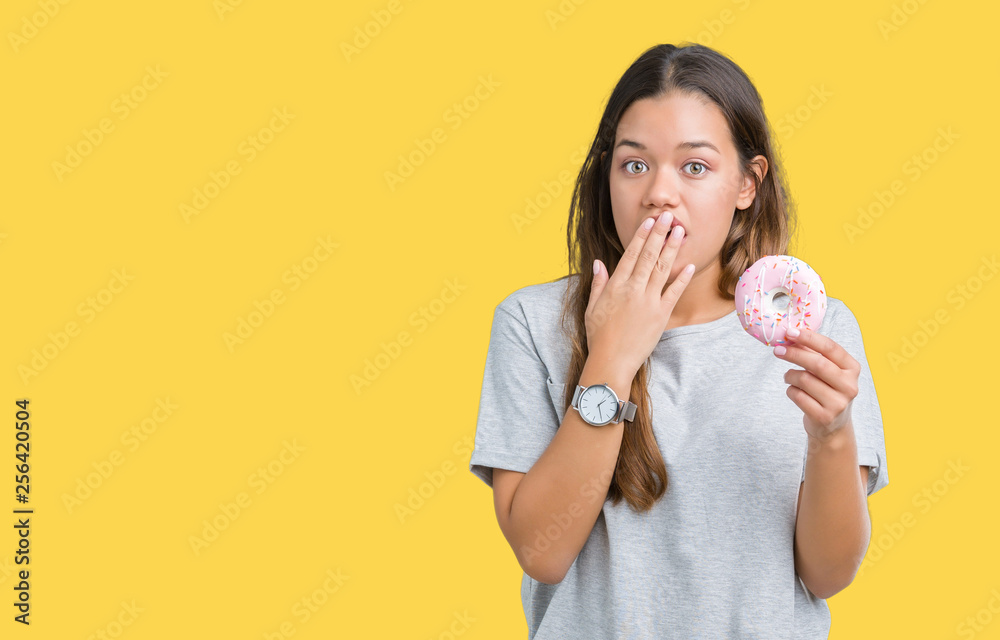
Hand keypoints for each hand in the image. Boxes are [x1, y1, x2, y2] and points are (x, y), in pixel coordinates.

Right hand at [586, 211, 695, 381]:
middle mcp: (633, 289)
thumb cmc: (599, 336)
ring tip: (680, 232)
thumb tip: (598, 263)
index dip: (641, 236)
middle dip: (659, 234)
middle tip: (668, 216)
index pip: (631, 254)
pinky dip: (682, 279)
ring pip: (663, 269)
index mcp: (616, 286)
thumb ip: (598, 283)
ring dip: (672, 249)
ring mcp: (648, 302)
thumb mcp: (592, 307)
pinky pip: (674, 293)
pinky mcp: (661, 315)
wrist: (611, 361)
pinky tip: (690, 265)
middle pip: (649, 256)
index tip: (649, 221)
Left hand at [772, 327, 859, 441]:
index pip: (830, 348)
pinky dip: (790, 390)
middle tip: (778, 350)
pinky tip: (794, 391)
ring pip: (804, 380)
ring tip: (788, 377)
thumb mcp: (825, 371)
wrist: (832, 426)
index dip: (809, 338)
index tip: (790, 332)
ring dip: (790, 375)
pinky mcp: (824, 417)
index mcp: (852, 369)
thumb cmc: (826, 390)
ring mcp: (838, 403)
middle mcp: (849, 386)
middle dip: (794, 354)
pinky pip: (798, 396)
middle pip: (817, 364)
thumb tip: (791, 336)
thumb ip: (812, 353)